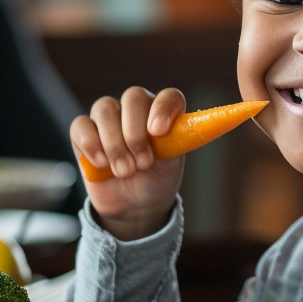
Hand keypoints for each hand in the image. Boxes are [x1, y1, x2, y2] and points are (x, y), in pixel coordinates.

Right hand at [71, 86, 186, 240]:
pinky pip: (81, 125)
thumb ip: (178, 141)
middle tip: (142, 163)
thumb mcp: (173, 165)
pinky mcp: (84, 133)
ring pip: (105, 108)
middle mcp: (136, 109)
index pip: (168, 96)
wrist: (133, 206)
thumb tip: (221, 120)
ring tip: (125, 171)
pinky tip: (101, 163)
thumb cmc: (157, 180)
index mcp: (163, 113)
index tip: (158, 132)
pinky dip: (90, 143)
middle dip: (135, 132)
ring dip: (115, 143)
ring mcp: (109, 118)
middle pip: (133, 97)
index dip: (163, 109)